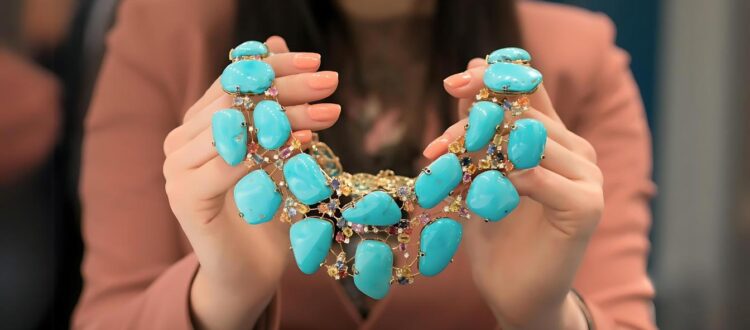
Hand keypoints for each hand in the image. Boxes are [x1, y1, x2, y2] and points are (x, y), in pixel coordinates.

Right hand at [161, 36, 340, 328]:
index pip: (234, 81)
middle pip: (236, 100)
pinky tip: (306, 145)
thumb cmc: (267, 210)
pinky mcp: (183, 198)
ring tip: (330, 113)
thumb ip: (273, 103)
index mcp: (197, 125)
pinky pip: (230, 164)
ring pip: (235, 127)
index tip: (317, 64)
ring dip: (287, 116)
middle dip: (288, 88)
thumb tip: (276, 42)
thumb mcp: (278, 150)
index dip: (275, 68)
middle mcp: (179, 142)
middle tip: (332, 82)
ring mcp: (175, 170)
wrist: (248, 271)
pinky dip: (271, 152)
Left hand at [424, 59, 603, 328]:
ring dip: (477, 151)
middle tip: (434, 146)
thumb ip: (478, 129)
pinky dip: (499, 181)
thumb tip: (465, 75)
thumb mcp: (478, 174)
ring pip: (528, 140)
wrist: (515, 295)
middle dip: (470, 125)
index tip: (453, 82)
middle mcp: (577, 151)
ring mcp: (588, 176)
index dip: (494, 79)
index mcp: (556, 139)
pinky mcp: (586, 205)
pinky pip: (536, 176)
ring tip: (442, 166)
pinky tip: (477, 196)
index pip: (530, 91)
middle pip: (522, 115)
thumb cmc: (496, 236)